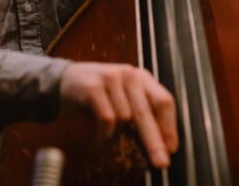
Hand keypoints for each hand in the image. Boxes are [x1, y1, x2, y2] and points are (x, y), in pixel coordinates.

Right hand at [59, 62, 177, 167]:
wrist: (67, 79)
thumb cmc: (101, 94)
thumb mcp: (125, 102)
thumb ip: (141, 120)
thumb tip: (161, 147)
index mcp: (142, 78)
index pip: (164, 101)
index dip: (169, 127)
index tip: (171, 149)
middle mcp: (129, 74)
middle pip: (147, 112)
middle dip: (154, 141)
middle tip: (161, 163)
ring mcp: (111, 78)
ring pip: (125, 118)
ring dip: (118, 136)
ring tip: (110, 139)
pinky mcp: (93, 87)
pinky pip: (107, 119)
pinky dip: (106, 136)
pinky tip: (102, 141)